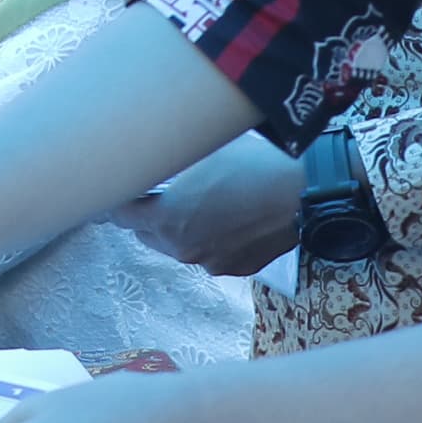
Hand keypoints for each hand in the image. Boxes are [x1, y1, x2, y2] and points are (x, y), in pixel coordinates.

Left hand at [116, 131, 306, 277]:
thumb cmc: (250, 164)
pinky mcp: (237, 267)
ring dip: (180, 229)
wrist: (300, 190)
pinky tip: (227, 218)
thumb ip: (167, 169)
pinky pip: (211, 253)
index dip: (121, 200)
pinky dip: (211, 238)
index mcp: (165, 220)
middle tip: (156, 195)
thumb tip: (152, 162)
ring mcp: (211, 261)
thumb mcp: (198, 156)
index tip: (123, 189)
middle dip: (147, 216)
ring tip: (198, 204)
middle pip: (148, 235)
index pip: (122, 215)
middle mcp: (183, 248)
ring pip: (180, 246)